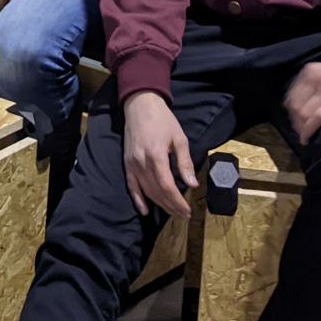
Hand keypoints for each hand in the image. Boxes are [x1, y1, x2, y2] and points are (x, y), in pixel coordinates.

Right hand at [122, 90, 197, 219]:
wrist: (139, 106)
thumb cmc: (163, 120)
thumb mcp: (179, 139)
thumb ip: (184, 163)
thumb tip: (192, 183)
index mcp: (156, 156)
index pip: (167, 187)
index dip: (177, 201)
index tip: (188, 210)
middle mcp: (142, 163)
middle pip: (157, 192)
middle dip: (171, 206)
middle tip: (184, 215)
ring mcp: (132, 164)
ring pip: (146, 191)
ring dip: (159, 204)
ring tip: (172, 213)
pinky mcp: (127, 163)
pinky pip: (131, 185)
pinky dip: (138, 199)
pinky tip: (145, 210)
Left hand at [285, 51, 320, 142]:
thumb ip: (312, 84)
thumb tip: (296, 104)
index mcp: (310, 71)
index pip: (292, 96)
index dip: (290, 113)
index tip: (295, 124)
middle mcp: (315, 77)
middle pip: (296, 106)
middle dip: (295, 123)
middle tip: (300, 134)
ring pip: (305, 113)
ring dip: (302, 128)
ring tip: (305, 138)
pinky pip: (319, 117)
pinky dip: (310, 130)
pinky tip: (308, 138)